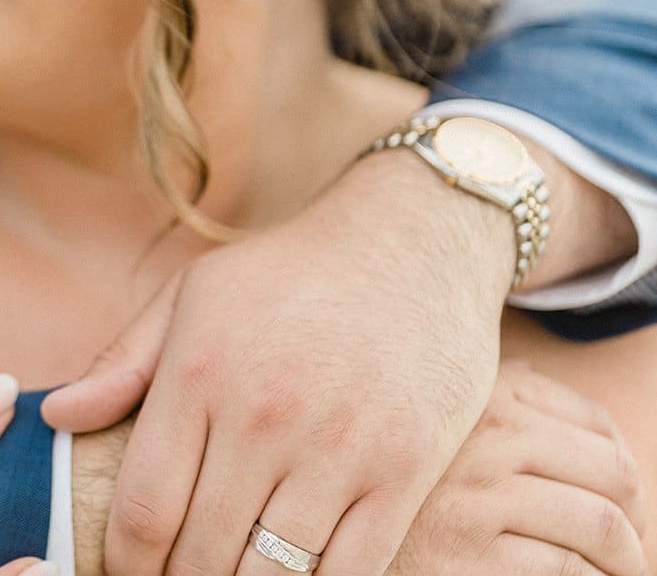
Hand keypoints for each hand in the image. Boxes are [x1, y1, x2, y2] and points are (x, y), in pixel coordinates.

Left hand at [42, 150, 513, 574]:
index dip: (124, 564)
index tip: (124, 574)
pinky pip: (352, 572)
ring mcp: (338, 448)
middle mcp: (263, 416)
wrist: (411, 241)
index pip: (143, 509)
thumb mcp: (191, 294)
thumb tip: (55, 417)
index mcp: (198, 374)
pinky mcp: (404, 471)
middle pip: (202, 555)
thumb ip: (121, 362)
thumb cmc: (286, 273)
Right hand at [388, 361, 646, 574]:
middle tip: (631, 554)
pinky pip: (566, 571)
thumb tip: (539, 384)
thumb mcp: (421, 419)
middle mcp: (474, 435)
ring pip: (600, 526)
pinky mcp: (461, 557)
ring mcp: (468, 495)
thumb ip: (476, 398)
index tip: (623, 503)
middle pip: (611, 473)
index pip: (592, 423)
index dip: (623, 469)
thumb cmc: (370, 482)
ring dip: (626, 564)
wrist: (316, 543)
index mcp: (474, 396)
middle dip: (636, 522)